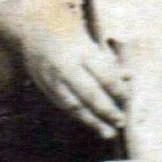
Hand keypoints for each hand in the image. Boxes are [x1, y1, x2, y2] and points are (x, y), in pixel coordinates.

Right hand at [0, 0, 129, 138]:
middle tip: (121, 121)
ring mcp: (52, 78)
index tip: (128, 99)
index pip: (102, 73)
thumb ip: (108, 61)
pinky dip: (79, 117)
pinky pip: (63, 106)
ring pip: (74, 104)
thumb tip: (129, 77)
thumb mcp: (90, 41)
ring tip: (108, 133)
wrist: (32, 28)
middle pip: (89, 92)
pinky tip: (92, 124)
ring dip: (92, 121)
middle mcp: (65, 65)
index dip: (116, 89)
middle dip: (106, 110)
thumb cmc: (68, 33)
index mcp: (80, 50)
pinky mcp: (44, 87)